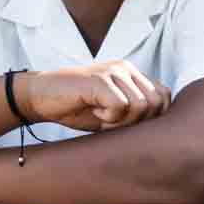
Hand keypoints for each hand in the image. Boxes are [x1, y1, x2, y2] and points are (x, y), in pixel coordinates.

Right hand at [17, 62, 170, 131]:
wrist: (39, 97)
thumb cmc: (76, 108)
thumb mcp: (112, 113)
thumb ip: (135, 113)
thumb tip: (162, 133)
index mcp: (132, 75)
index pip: (164, 96)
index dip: (152, 117)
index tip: (128, 124)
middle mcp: (126, 69)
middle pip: (156, 102)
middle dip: (138, 122)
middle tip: (114, 124)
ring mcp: (113, 72)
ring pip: (141, 105)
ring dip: (122, 121)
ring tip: (102, 118)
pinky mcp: (99, 79)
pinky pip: (120, 106)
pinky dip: (109, 118)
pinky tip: (94, 113)